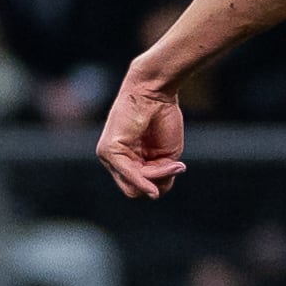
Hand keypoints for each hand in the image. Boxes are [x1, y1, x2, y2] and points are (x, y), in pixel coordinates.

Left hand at [94, 69, 185, 198]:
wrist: (155, 90)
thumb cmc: (163, 117)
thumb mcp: (167, 155)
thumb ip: (161, 176)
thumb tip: (154, 194)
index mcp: (128, 160)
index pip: (140, 187)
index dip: (161, 182)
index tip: (177, 165)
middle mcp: (114, 160)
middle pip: (134, 191)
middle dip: (157, 183)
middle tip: (174, 165)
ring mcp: (108, 156)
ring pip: (132, 187)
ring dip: (156, 178)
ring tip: (171, 162)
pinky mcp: (109, 150)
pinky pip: (127, 174)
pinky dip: (143, 181)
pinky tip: (154, 188)